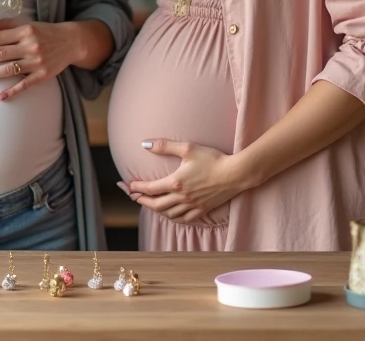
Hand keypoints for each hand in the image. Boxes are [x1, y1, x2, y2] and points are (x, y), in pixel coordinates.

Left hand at [0, 18, 80, 100]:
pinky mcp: (43, 75)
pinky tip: (1, 96)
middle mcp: (30, 45)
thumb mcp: (25, 24)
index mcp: (24, 31)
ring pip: (9, 69)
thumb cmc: (44, 32)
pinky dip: (13, 91)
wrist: (71, 41)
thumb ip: (2, 25)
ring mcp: (37, 61)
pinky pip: (25, 84)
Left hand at [125, 140, 247, 223]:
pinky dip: (173, 217)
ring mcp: (192, 205)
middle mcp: (182, 197)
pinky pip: (183, 219)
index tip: (128, 185)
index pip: (149, 188)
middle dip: (141, 200)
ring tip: (149, 203)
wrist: (236, 173)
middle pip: (155, 204)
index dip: (136, 187)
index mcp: (176, 182)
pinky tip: (170, 213)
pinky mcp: (202, 210)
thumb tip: (144, 144)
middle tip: (133, 196)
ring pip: (168, 213)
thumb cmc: (213, 158)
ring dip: (155, 209)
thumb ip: (164, 146)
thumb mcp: (188, 148)